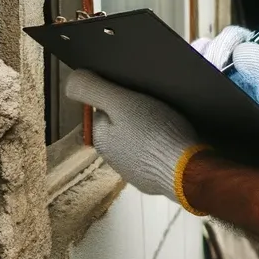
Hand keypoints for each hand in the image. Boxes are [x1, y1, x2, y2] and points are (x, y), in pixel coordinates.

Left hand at [64, 69, 204, 203]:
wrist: (187, 170)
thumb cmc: (154, 133)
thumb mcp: (120, 101)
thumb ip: (93, 89)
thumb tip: (72, 80)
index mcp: (101, 138)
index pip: (104, 108)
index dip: (120, 95)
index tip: (136, 92)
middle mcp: (113, 158)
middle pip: (122, 124)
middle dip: (136, 113)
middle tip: (155, 104)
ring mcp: (136, 171)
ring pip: (140, 139)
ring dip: (151, 129)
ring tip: (168, 120)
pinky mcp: (156, 177)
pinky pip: (157, 153)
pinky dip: (164, 144)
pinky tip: (175, 138)